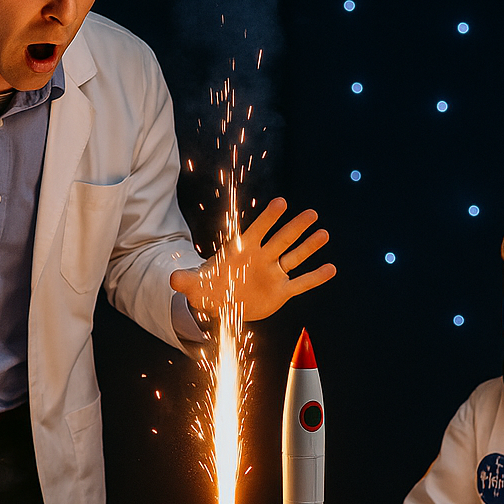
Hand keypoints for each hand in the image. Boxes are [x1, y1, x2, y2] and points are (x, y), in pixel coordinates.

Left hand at [170, 198, 335, 321]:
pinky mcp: (281, 291)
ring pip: (294, 257)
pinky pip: (301, 283)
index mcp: (242, 250)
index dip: (269, 218)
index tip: (281, 203)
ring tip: (324, 234)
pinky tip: (331, 269)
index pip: (257, 230)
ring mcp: (273, 273)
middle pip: (281, 239)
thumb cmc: (209, 285)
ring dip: (309, 247)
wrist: (221, 300)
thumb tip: (172, 279)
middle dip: (296, 227)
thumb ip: (185, 280)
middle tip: (311, 214)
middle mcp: (262, 257)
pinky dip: (315, 277)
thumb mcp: (194, 285)